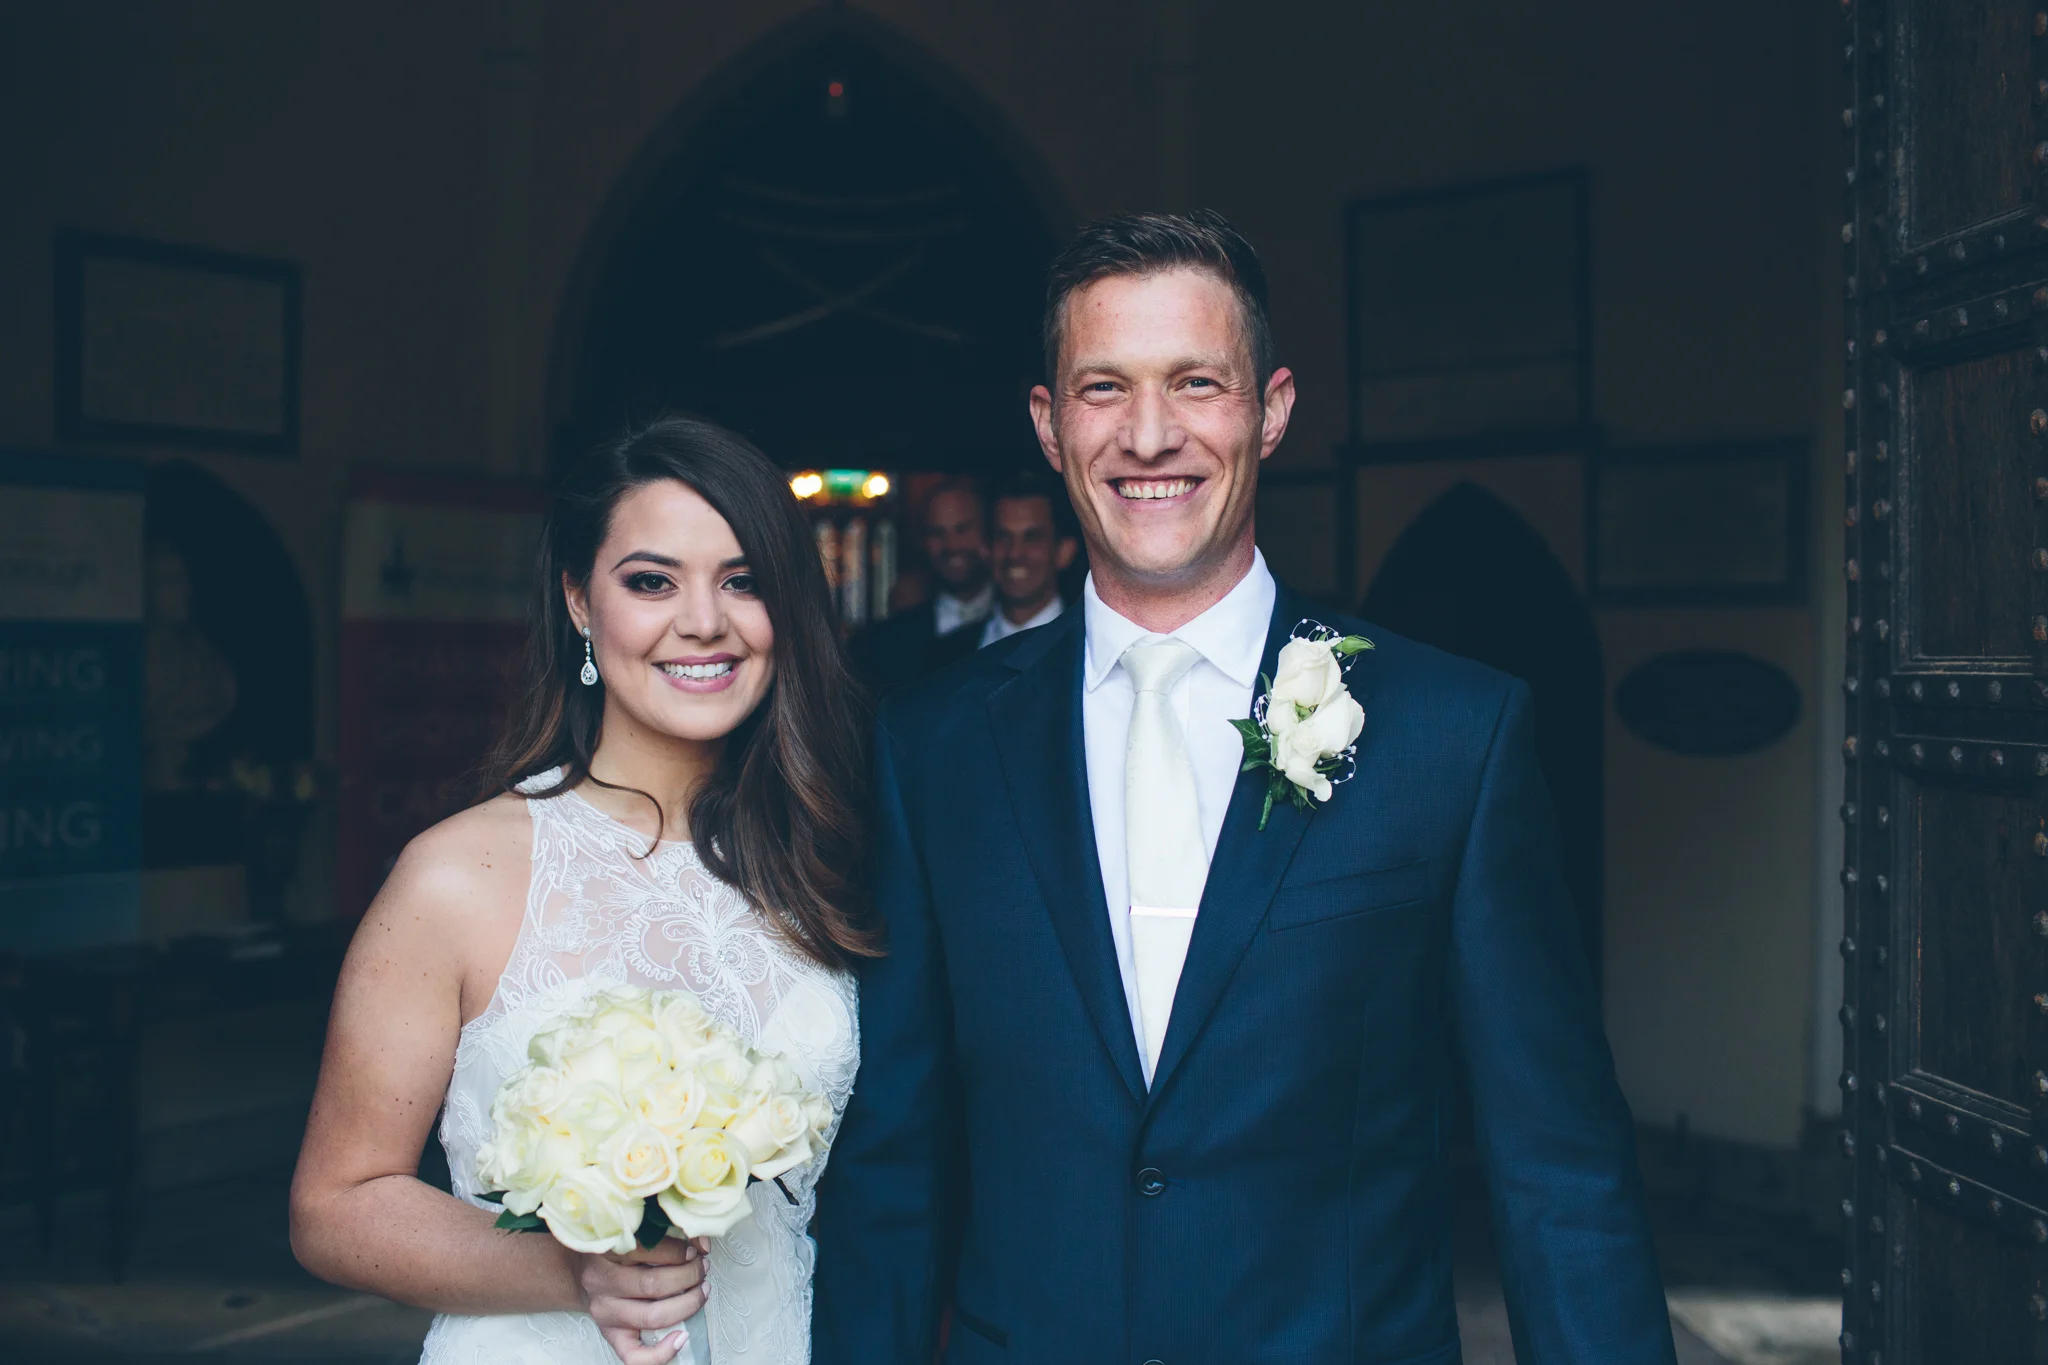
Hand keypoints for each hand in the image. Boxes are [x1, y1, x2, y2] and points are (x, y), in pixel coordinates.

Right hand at [572, 1235, 710, 1364]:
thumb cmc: (618, 1252)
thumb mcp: (635, 1235)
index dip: (678, 1251)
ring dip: (687, 1304)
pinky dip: (663, 1352)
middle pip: (653, 1284)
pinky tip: (682, 1337)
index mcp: (605, 1251)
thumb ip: (668, 1232)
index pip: (646, 1250)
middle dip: (689, 1276)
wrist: (584, 1273)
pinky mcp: (610, 1335)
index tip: (694, 1251)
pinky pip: (635, 1356)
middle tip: (702, 1269)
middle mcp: (600, 1282)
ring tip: (702, 1291)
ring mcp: (604, 1312)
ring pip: (651, 1316)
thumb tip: (703, 1243)